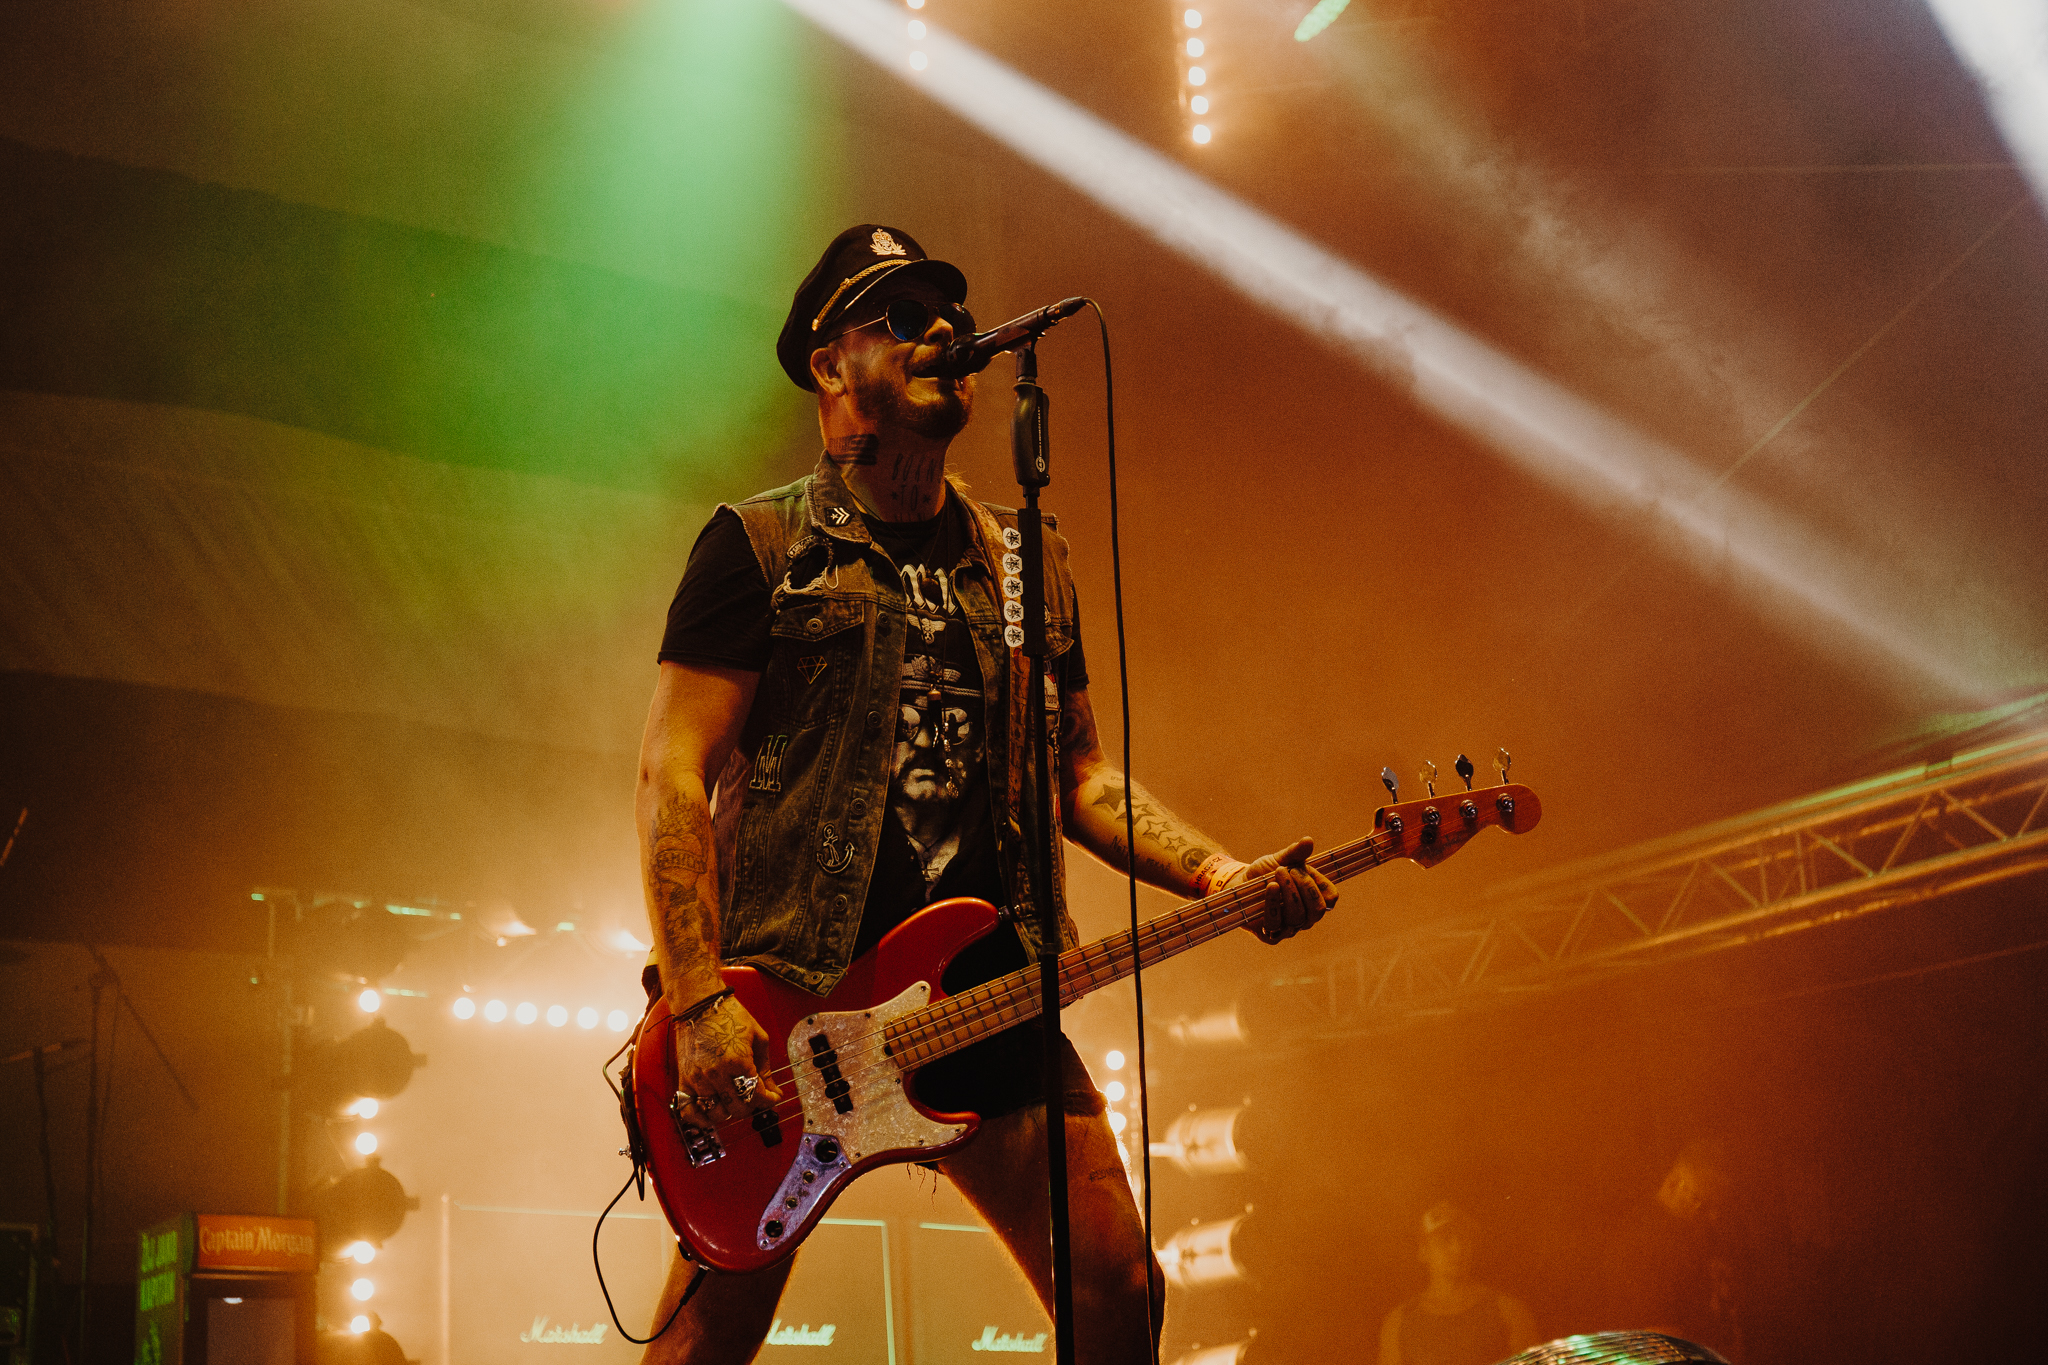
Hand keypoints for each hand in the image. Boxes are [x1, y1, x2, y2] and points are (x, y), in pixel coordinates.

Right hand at [670, 992, 783, 1120]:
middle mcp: (717, 1073)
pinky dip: (700, 1118)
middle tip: (756, 1097)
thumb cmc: (729, 1015)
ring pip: (717, 1113)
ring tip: (736, 1100)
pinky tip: (711, 1116)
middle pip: (739, 1108)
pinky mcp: (684, 1079)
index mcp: (738, 1061)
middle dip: (752, 1106)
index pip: (756, 1095)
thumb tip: (773, 1090)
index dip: (769, 1100)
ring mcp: (698, 1078)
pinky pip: (688, 1110)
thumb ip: (766, 1068)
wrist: (700, 1003)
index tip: (773, 1098)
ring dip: (730, 1111)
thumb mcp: (758, 1037)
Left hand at [1223, 838, 1337, 944]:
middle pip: (1317, 909)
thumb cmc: (1264, 873)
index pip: (1331, 898)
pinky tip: (1270, 887)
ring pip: (1298, 917)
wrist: (1239, 884)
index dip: (1320, 883)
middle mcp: (1305, 917)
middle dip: (1305, 887)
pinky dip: (1273, 904)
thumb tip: (1308, 840)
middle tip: (1287, 870)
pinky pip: (1276, 925)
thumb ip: (1295, 853)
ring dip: (1288, 893)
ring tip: (1276, 874)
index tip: (1302, 868)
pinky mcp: (1270, 935)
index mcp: (1313, 900)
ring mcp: (1288, 928)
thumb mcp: (1280, 859)